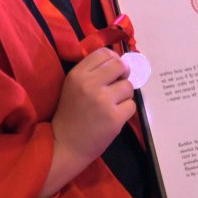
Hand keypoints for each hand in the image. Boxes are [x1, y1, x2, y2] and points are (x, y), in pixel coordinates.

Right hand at [40, 49, 134, 197]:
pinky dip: (126, 111)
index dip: (113, 59)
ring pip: (128, 86)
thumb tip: (119, 62)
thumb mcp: (72, 86)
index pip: (104, 53)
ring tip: (113, 104)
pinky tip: (114, 116)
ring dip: (124, 95)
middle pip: (120, 65)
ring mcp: (103, 101)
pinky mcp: (114, 118)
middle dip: (123, 74)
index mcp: (78, 74)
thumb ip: (91, 72)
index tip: (112, 70)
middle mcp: (90, 84)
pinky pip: (132, 105)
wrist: (65, 144)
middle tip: (118, 84)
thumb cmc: (70, 114)